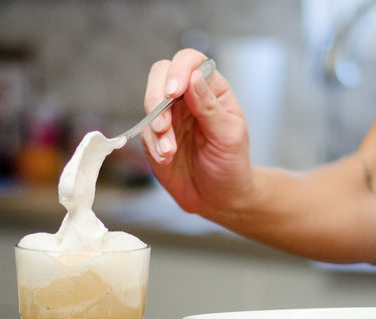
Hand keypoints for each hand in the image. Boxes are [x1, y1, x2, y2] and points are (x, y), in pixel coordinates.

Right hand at [141, 49, 252, 219]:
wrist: (218, 198)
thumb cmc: (231, 165)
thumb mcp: (228, 136)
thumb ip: (210, 107)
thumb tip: (193, 78)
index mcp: (211, 89)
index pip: (191, 62)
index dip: (179, 70)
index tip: (174, 92)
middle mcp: (187, 97)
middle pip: (161, 74)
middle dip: (156, 96)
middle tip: (162, 124)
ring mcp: (169, 116)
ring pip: (149, 103)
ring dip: (155, 127)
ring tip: (169, 151)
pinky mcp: (154, 137)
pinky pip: (144, 131)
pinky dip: (153, 145)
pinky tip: (167, 158)